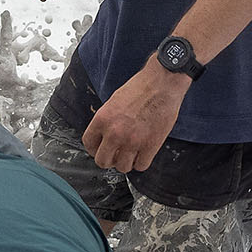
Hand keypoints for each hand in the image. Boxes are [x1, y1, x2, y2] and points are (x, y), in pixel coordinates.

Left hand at [82, 58, 189, 172]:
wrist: (162, 84)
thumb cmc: (141, 88)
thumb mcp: (114, 101)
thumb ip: (107, 121)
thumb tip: (105, 137)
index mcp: (102, 119)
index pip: (89, 144)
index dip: (95, 149)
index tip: (100, 149)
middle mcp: (114, 133)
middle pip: (103, 161)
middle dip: (109, 159)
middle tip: (116, 155)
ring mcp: (132, 141)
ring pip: (122, 167)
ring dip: (126, 162)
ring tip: (131, 154)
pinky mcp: (150, 146)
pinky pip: (141, 166)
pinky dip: (141, 162)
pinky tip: (143, 154)